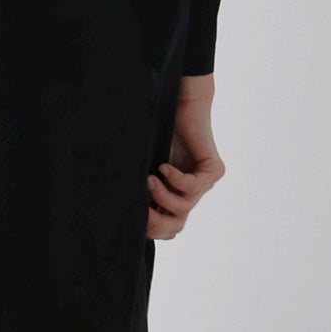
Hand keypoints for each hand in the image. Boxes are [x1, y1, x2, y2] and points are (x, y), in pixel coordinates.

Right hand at [146, 74, 225, 239]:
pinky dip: (175, 179)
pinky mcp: (214, 171)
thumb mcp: (143, 166)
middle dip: (155, 223)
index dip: (150, 229)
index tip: (133, 218)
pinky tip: (163, 167)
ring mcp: (204, 183)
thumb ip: (138, 187)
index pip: (166, 226)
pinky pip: (193, 187)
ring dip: (162, 196)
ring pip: (183, 208)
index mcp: (173, 194)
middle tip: (140, 212)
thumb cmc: (156, 130)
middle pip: (176, 225)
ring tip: (148, 179)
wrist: (179, 102)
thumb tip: (116, 212)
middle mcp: (190, 192)